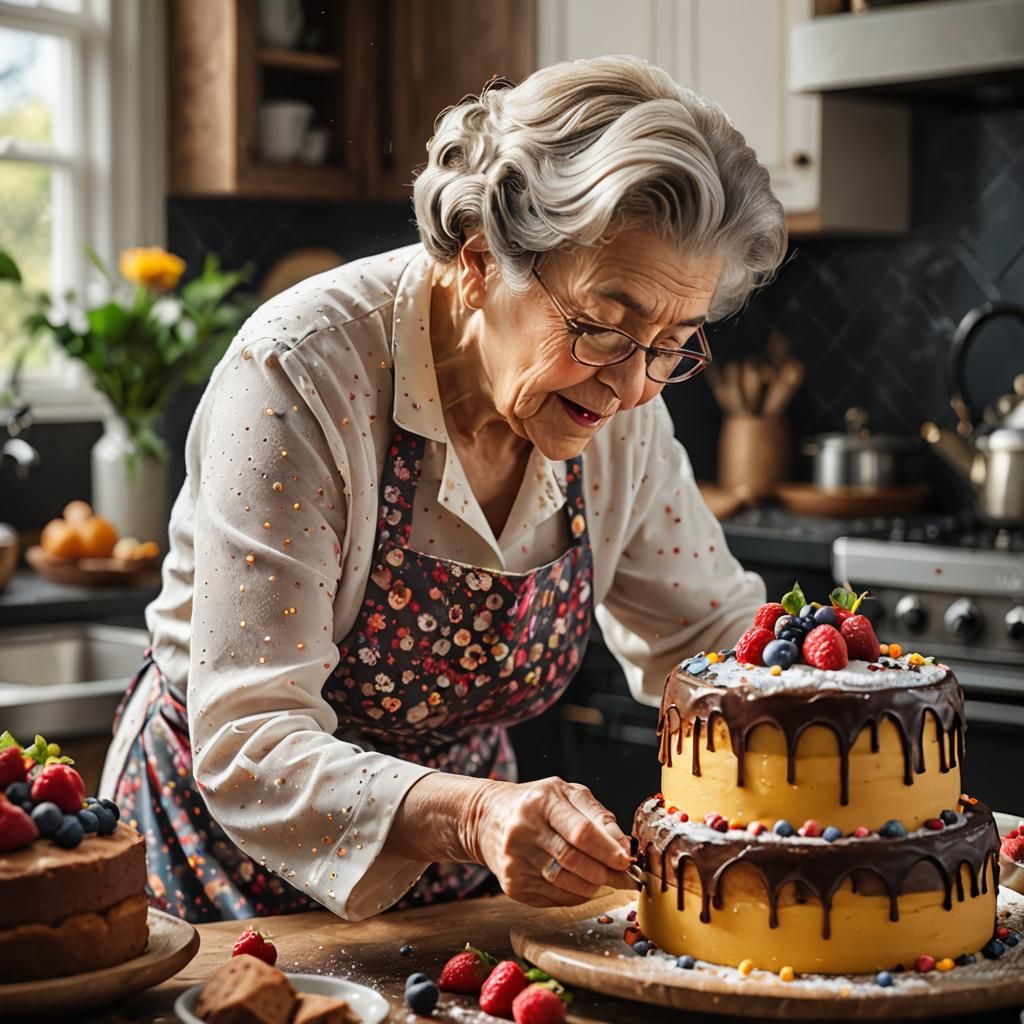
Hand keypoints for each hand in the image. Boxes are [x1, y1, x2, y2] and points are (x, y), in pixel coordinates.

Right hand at [468, 776, 637, 906]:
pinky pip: (554, 897)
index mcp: (542, 801)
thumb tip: (624, 846)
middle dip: (606, 872)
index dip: (608, 850)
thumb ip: (597, 817)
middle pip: (575, 860)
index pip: (581, 832)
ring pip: (566, 883)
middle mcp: (524, 829)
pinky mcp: (512, 884)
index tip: (627, 860)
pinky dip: (575, 895)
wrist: (487, 818)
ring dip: (592, 885)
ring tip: (602, 879)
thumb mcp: (566, 795)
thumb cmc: (536, 804)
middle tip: (624, 877)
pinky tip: (580, 885)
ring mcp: (515, 860)